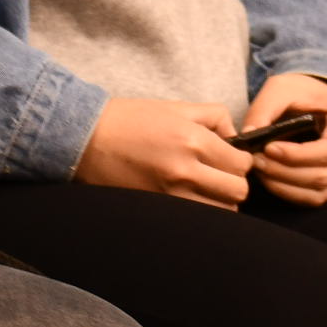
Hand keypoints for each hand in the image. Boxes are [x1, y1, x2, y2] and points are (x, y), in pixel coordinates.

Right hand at [78, 97, 257, 208]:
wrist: (84, 139)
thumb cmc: (129, 119)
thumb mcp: (176, 107)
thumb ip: (214, 117)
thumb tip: (235, 137)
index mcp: (192, 140)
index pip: (241, 164)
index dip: (242, 161)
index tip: (231, 159)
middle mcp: (185, 171)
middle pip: (237, 192)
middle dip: (234, 183)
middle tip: (220, 175)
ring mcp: (170, 195)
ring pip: (221, 212)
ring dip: (219, 201)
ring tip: (204, 188)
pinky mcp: (157, 210)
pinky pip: (195, 219)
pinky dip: (200, 213)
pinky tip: (190, 199)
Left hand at [239, 70, 326, 206]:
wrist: (319, 98)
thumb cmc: (303, 91)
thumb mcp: (282, 88)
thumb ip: (263, 109)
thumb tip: (248, 135)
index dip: (296, 156)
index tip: (267, 148)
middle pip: (324, 174)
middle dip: (285, 172)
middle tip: (256, 161)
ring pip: (320, 191)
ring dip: (285, 186)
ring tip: (261, 170)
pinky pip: (317, 197)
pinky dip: (291, 194)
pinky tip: (272, 180)